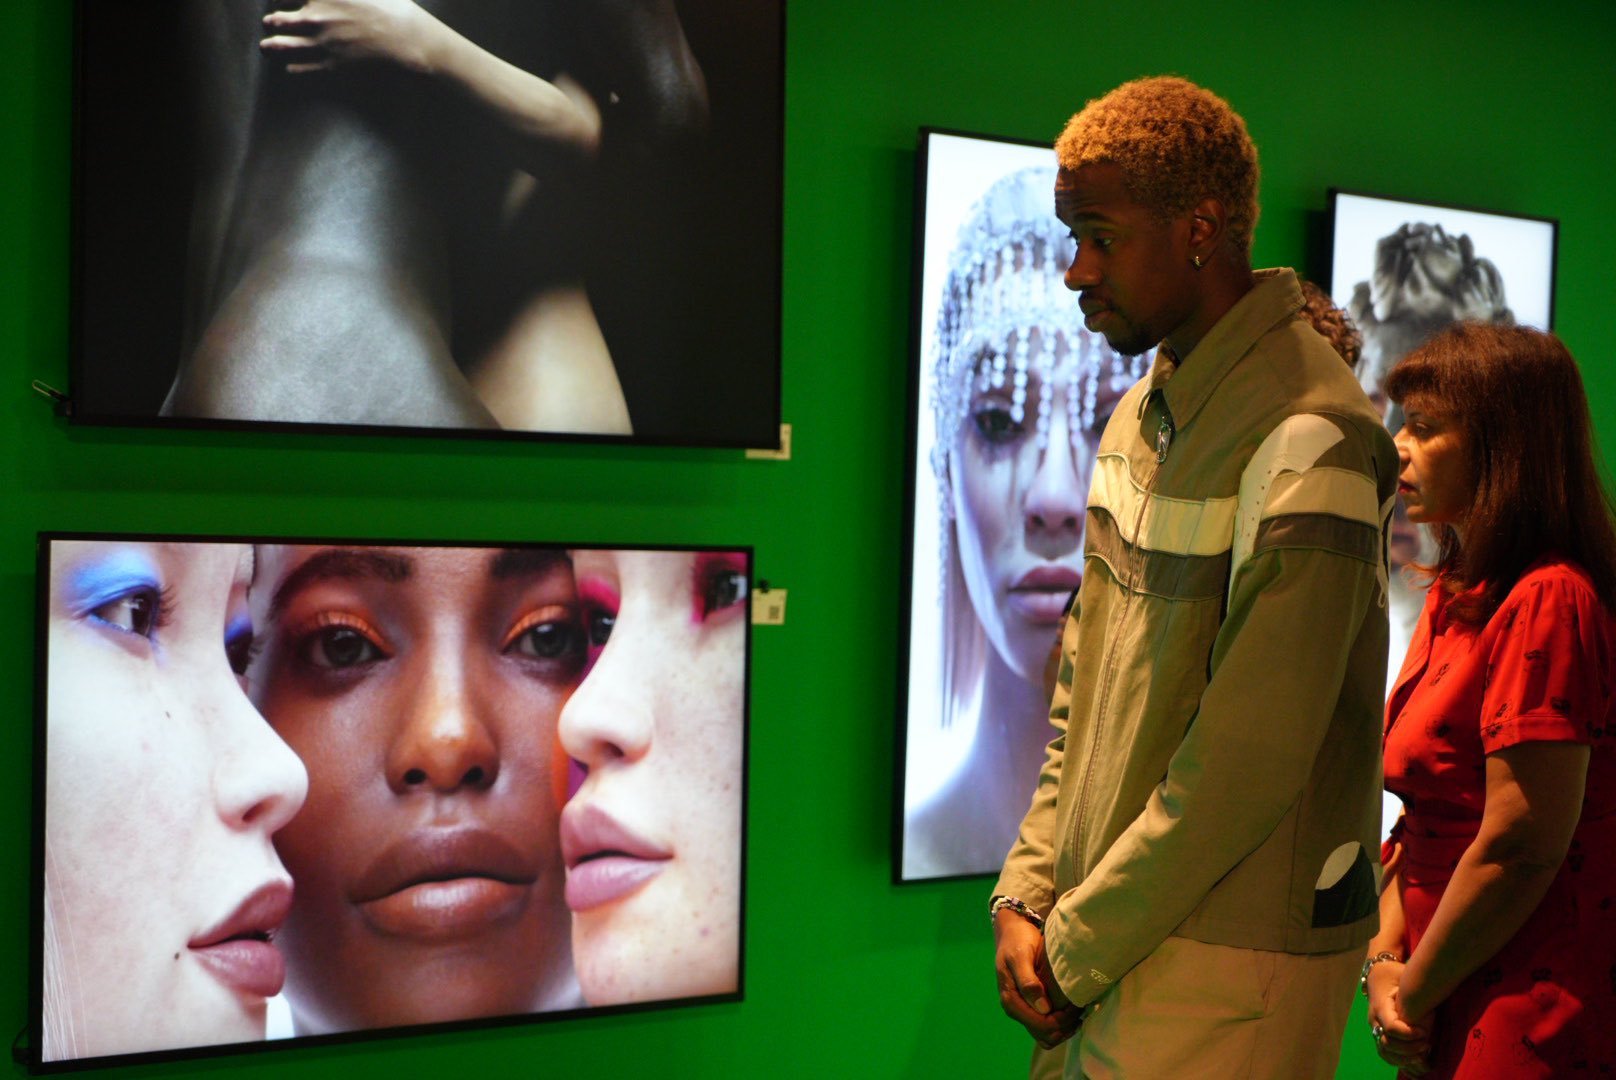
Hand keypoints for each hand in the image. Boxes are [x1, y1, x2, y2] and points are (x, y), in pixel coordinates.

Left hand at [262, 0, 439, 74]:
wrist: (406, 40)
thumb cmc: (392, 8)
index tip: (278, 0)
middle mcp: (316, 18)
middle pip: (281, 19)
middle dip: (273, 20)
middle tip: (269, 21)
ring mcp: (322, 43)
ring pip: (287, 45)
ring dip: (274, 45)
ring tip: (266, 46)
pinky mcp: (333, 63)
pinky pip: (307, 66)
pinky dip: (296, 67)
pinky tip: (290, 67)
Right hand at [994, 908, 1081, 1049]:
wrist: (1013, 931)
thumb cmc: (1018, 941)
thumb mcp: (1020, 957)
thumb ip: (1028, 983)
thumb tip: (1043, 1009)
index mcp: (1011, 1001)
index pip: (1040, 1025)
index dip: (1061, 1020)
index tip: (1076, 1004)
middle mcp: (1016, 1010)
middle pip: (1045, 1035)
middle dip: (1065, 1025)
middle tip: (1081, 1007)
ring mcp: (1024, 1010)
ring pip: (1048, 1035)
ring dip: (1065, 1028)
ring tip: (1079, 1010)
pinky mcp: (1032, 1006)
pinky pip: (1048, 1027)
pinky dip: (1062, 1025)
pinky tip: (1073, 1010)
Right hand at [1364, 960, 1431, 1075]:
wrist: (1379, 974)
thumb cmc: (1395, 974)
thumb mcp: (1403, 975)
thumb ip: (1414, 989)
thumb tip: (1430, 1005)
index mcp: (1380, 1006)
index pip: (1391, 1027)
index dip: (1408, 1034)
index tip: (1424, 1032)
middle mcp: (1374, 1020)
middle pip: (1387, 1043)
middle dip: (1409, 1049)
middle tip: (1428, 1045)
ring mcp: (1376, 1029)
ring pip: (1385, 1052)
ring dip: (1405, 1058)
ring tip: (1424, 1055)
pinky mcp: (1380, 1034)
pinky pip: (1386, 1054)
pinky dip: (1401, 1061)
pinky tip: (1417, 1061)